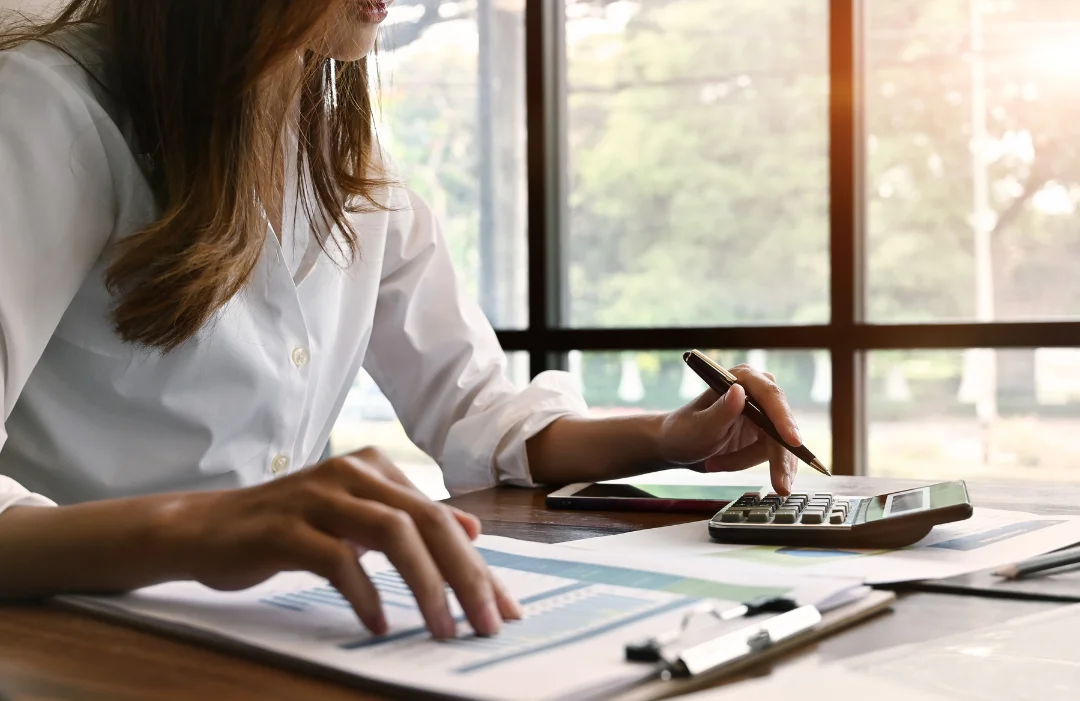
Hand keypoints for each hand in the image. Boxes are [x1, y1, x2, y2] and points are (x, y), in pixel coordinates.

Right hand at [161, 447, 521, 638]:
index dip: (478, 566)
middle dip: (465, 576)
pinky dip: (364, 594)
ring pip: (392, 533)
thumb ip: (410, 520)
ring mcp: (317, 496)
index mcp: (375, 469)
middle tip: (485, 624)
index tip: (504, 609)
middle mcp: (352, 473)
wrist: (204, 528)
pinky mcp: (284, 527)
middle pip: (426, 522)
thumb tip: (471, 529)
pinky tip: (377, 624)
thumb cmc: (288, 527)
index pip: (441, 518)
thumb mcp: (356, 518)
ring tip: (441, 628)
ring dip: (425, 585)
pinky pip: (337, 559)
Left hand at [656, 365, 802, 494]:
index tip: (792, 441)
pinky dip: (747, 463)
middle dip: (779, 457)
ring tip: (716, 464)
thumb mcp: (699, 426)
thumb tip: (739, 392)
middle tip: (780, 486)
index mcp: (741, 379)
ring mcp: (763, 413)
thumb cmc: (683, 432)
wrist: (677, 446)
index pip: (770, 396)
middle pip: (781, 425)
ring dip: (748, 460)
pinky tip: (722, 464)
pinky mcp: (764, 433)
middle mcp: (757, 392)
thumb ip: (720, 411)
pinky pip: (770, 454)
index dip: (784, 418)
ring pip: (778, 444)